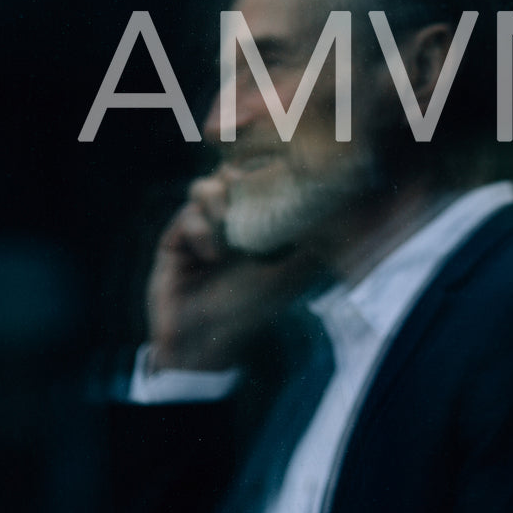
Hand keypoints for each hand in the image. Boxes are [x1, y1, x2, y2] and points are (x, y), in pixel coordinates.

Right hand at [146, 169, 313, 370]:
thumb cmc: (255, 308)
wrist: (209, 343)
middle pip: (227, 172)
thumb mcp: (296, 270)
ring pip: (203, 188)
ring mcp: (200, 230)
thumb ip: (314, 238)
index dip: (262, 169)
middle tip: (246, 190)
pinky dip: (201, 231)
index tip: (274, 170)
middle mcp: (227, 222)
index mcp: (257, 222)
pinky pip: (185, 216)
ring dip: (218, 201)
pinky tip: (212, 257)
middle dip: (237, 176)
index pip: (257, 177)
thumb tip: (339, 207)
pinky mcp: (174, 243)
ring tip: (230, 229)